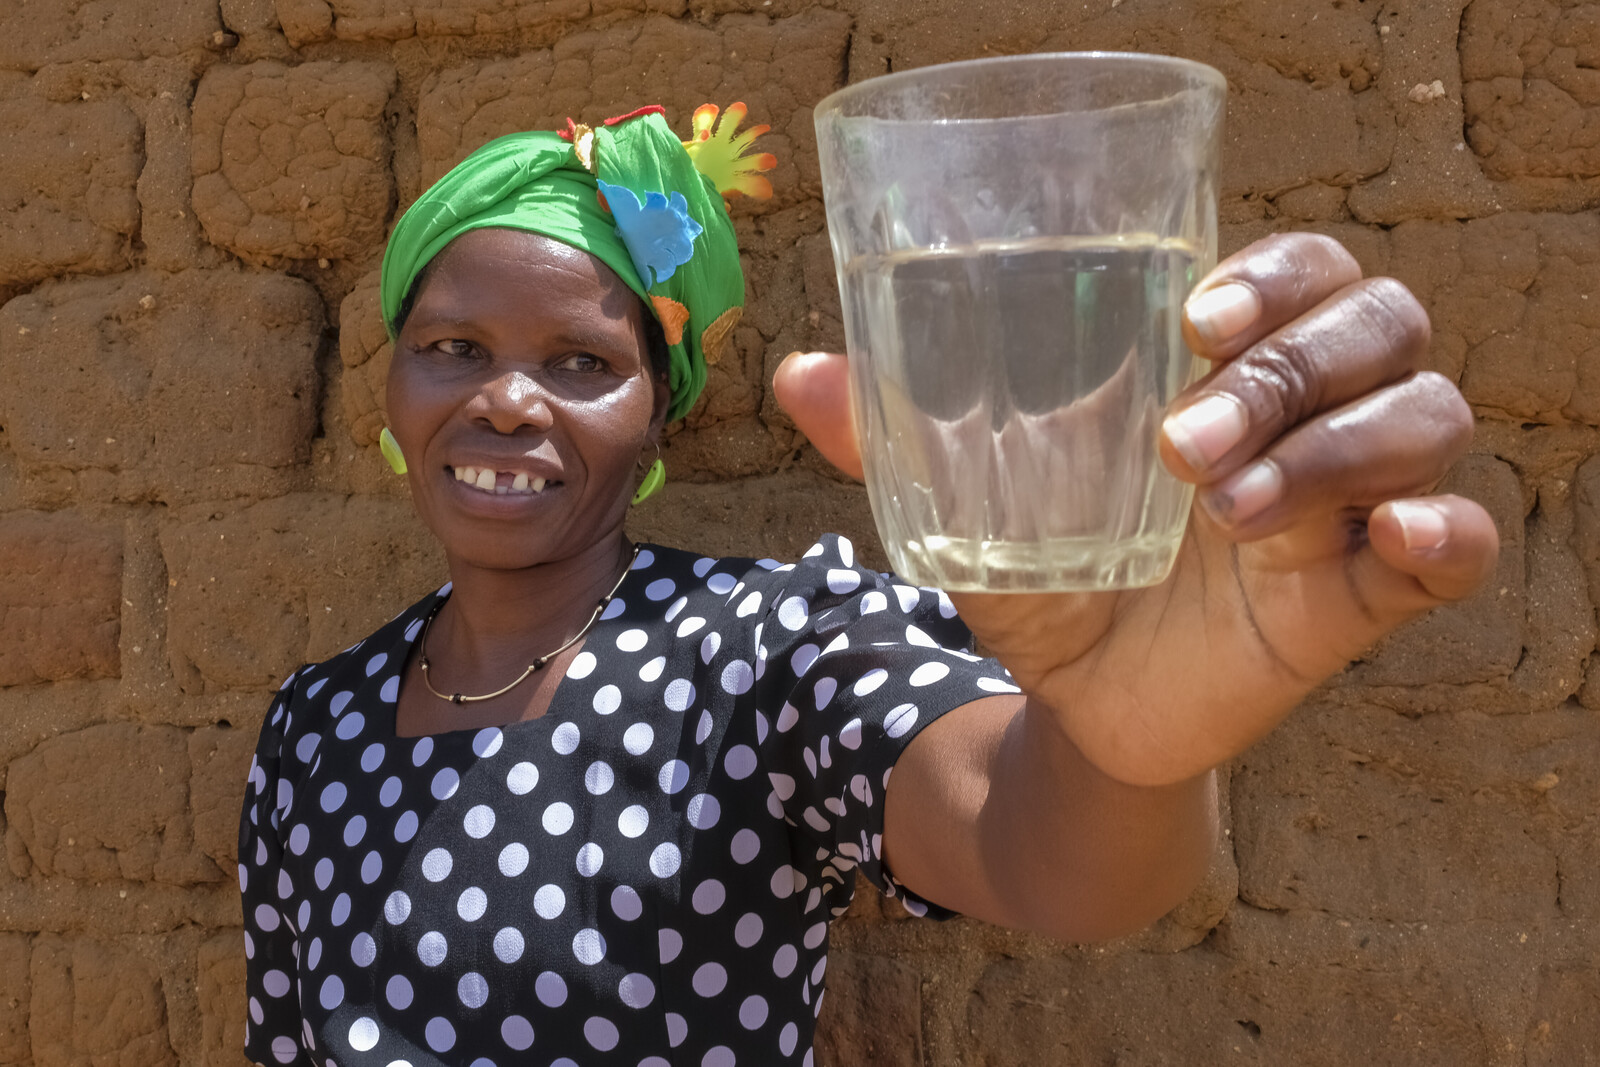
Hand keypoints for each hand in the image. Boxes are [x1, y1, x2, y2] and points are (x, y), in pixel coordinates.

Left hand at [775, 233, 1498, 786]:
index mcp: (1216, 373)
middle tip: (1185, 449)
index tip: (1196, 317)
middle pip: (1380, 327)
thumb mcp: (968, 510)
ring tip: (1229, 516)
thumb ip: (889, 439)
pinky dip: (1446, 532)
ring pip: (1424, 416)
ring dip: (1341, 449)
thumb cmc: (1040, 581)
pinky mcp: (1362, 594)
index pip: (1302, 272)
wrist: (1074, 709)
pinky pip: (1459, 542)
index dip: (1279, 272)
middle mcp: (1296, 421)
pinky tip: (1391, 541)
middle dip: (1291, 372)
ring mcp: (1340, 506)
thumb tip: (793, 374)